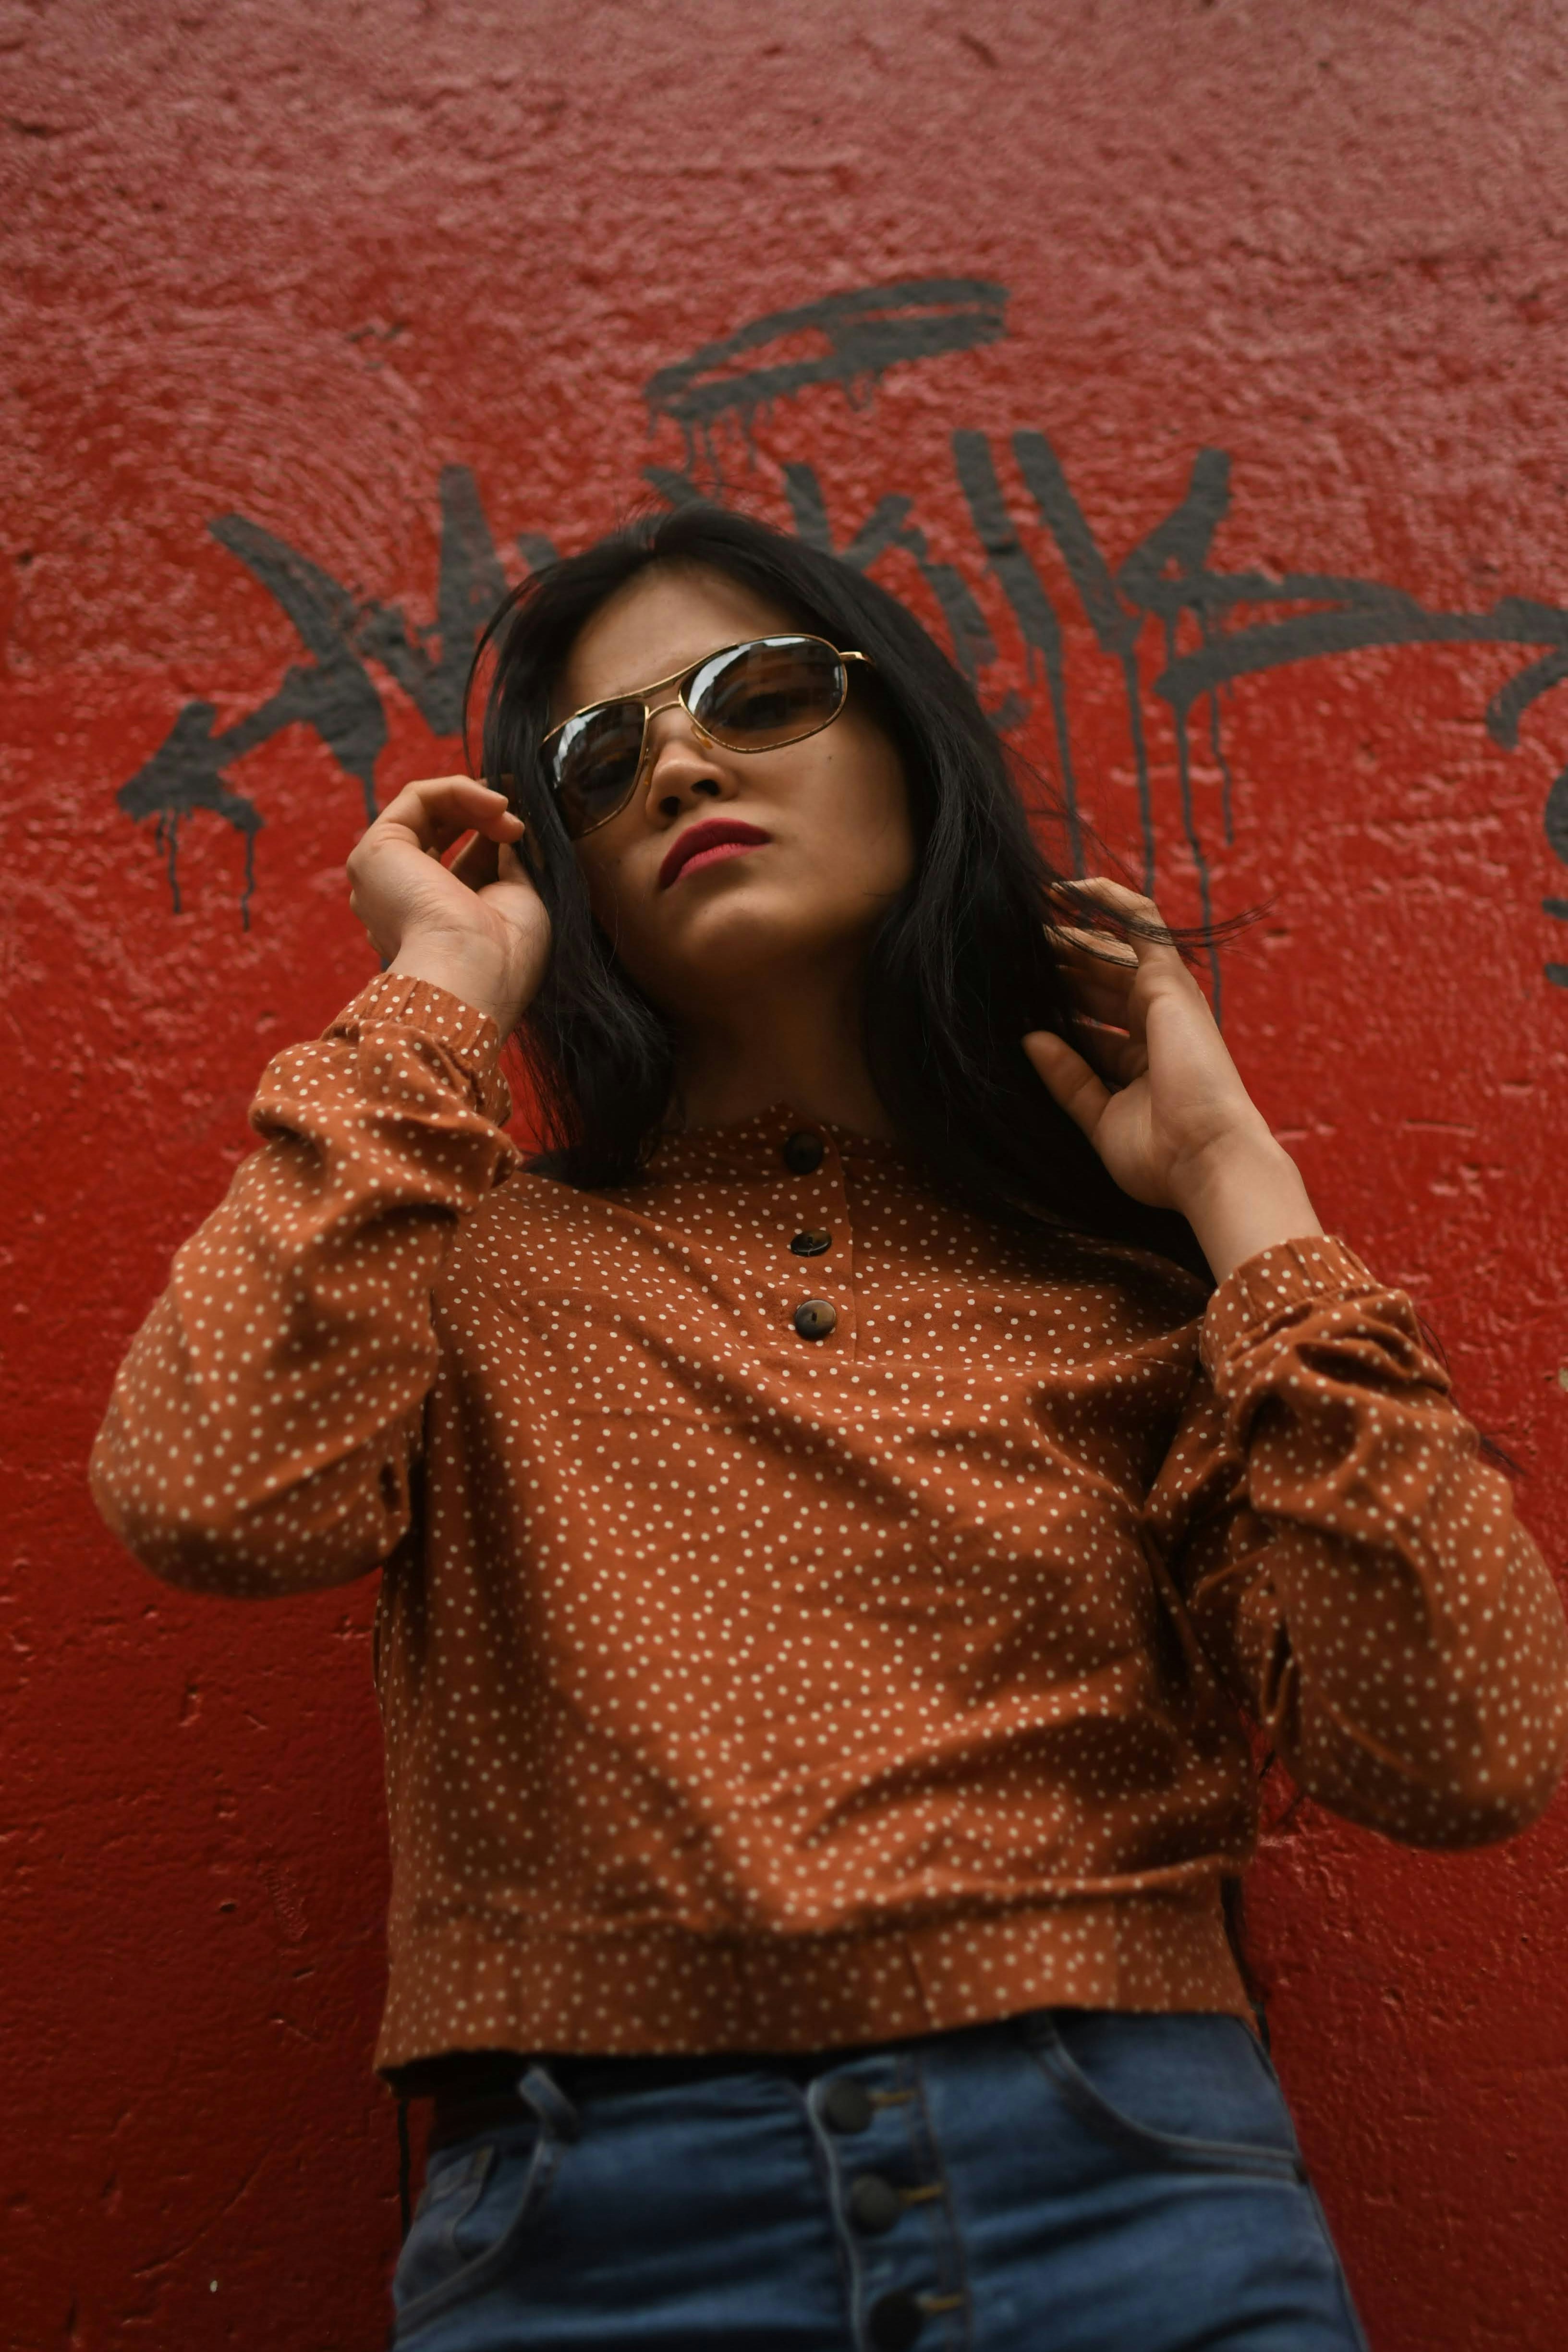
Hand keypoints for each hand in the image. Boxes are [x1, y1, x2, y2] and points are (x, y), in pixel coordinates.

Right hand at [345, 775, 550, 1035]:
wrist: (474, 975)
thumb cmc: (503, 958)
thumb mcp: (519, 902)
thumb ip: (509, 864)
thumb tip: (513, 828)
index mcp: (434, 923)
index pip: (462, 862)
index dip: (494, 835)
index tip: (527, 828)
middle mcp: (400, 900)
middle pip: (441, 832)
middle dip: (484, 815)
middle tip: (520, 816)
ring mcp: (383, 876)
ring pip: (427, 811)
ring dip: (476, 802)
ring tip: (510, 815)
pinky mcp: (375, 851)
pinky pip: (417, 798)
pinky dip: (458, 789)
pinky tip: (493, 803)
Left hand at [1021, 877, 1321, 1282]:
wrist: (1208, 1160)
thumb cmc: (1162, 1157)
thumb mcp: (1099, 1117)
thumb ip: (1068, 1079)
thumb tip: (1030, 1039)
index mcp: (1141, 1061)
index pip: (1090, 1019)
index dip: (1054, 1002)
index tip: (1011, 989)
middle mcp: (1155, 1025)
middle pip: (1095, 981)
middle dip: (1055, 963)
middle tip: (1008, 946)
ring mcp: (1165, 999)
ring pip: (1109, 949)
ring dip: (1069, 931)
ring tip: (1025, 912)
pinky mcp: (1169, 981)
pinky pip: (1141, 923)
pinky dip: (1111, 900)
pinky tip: (1071, 887)